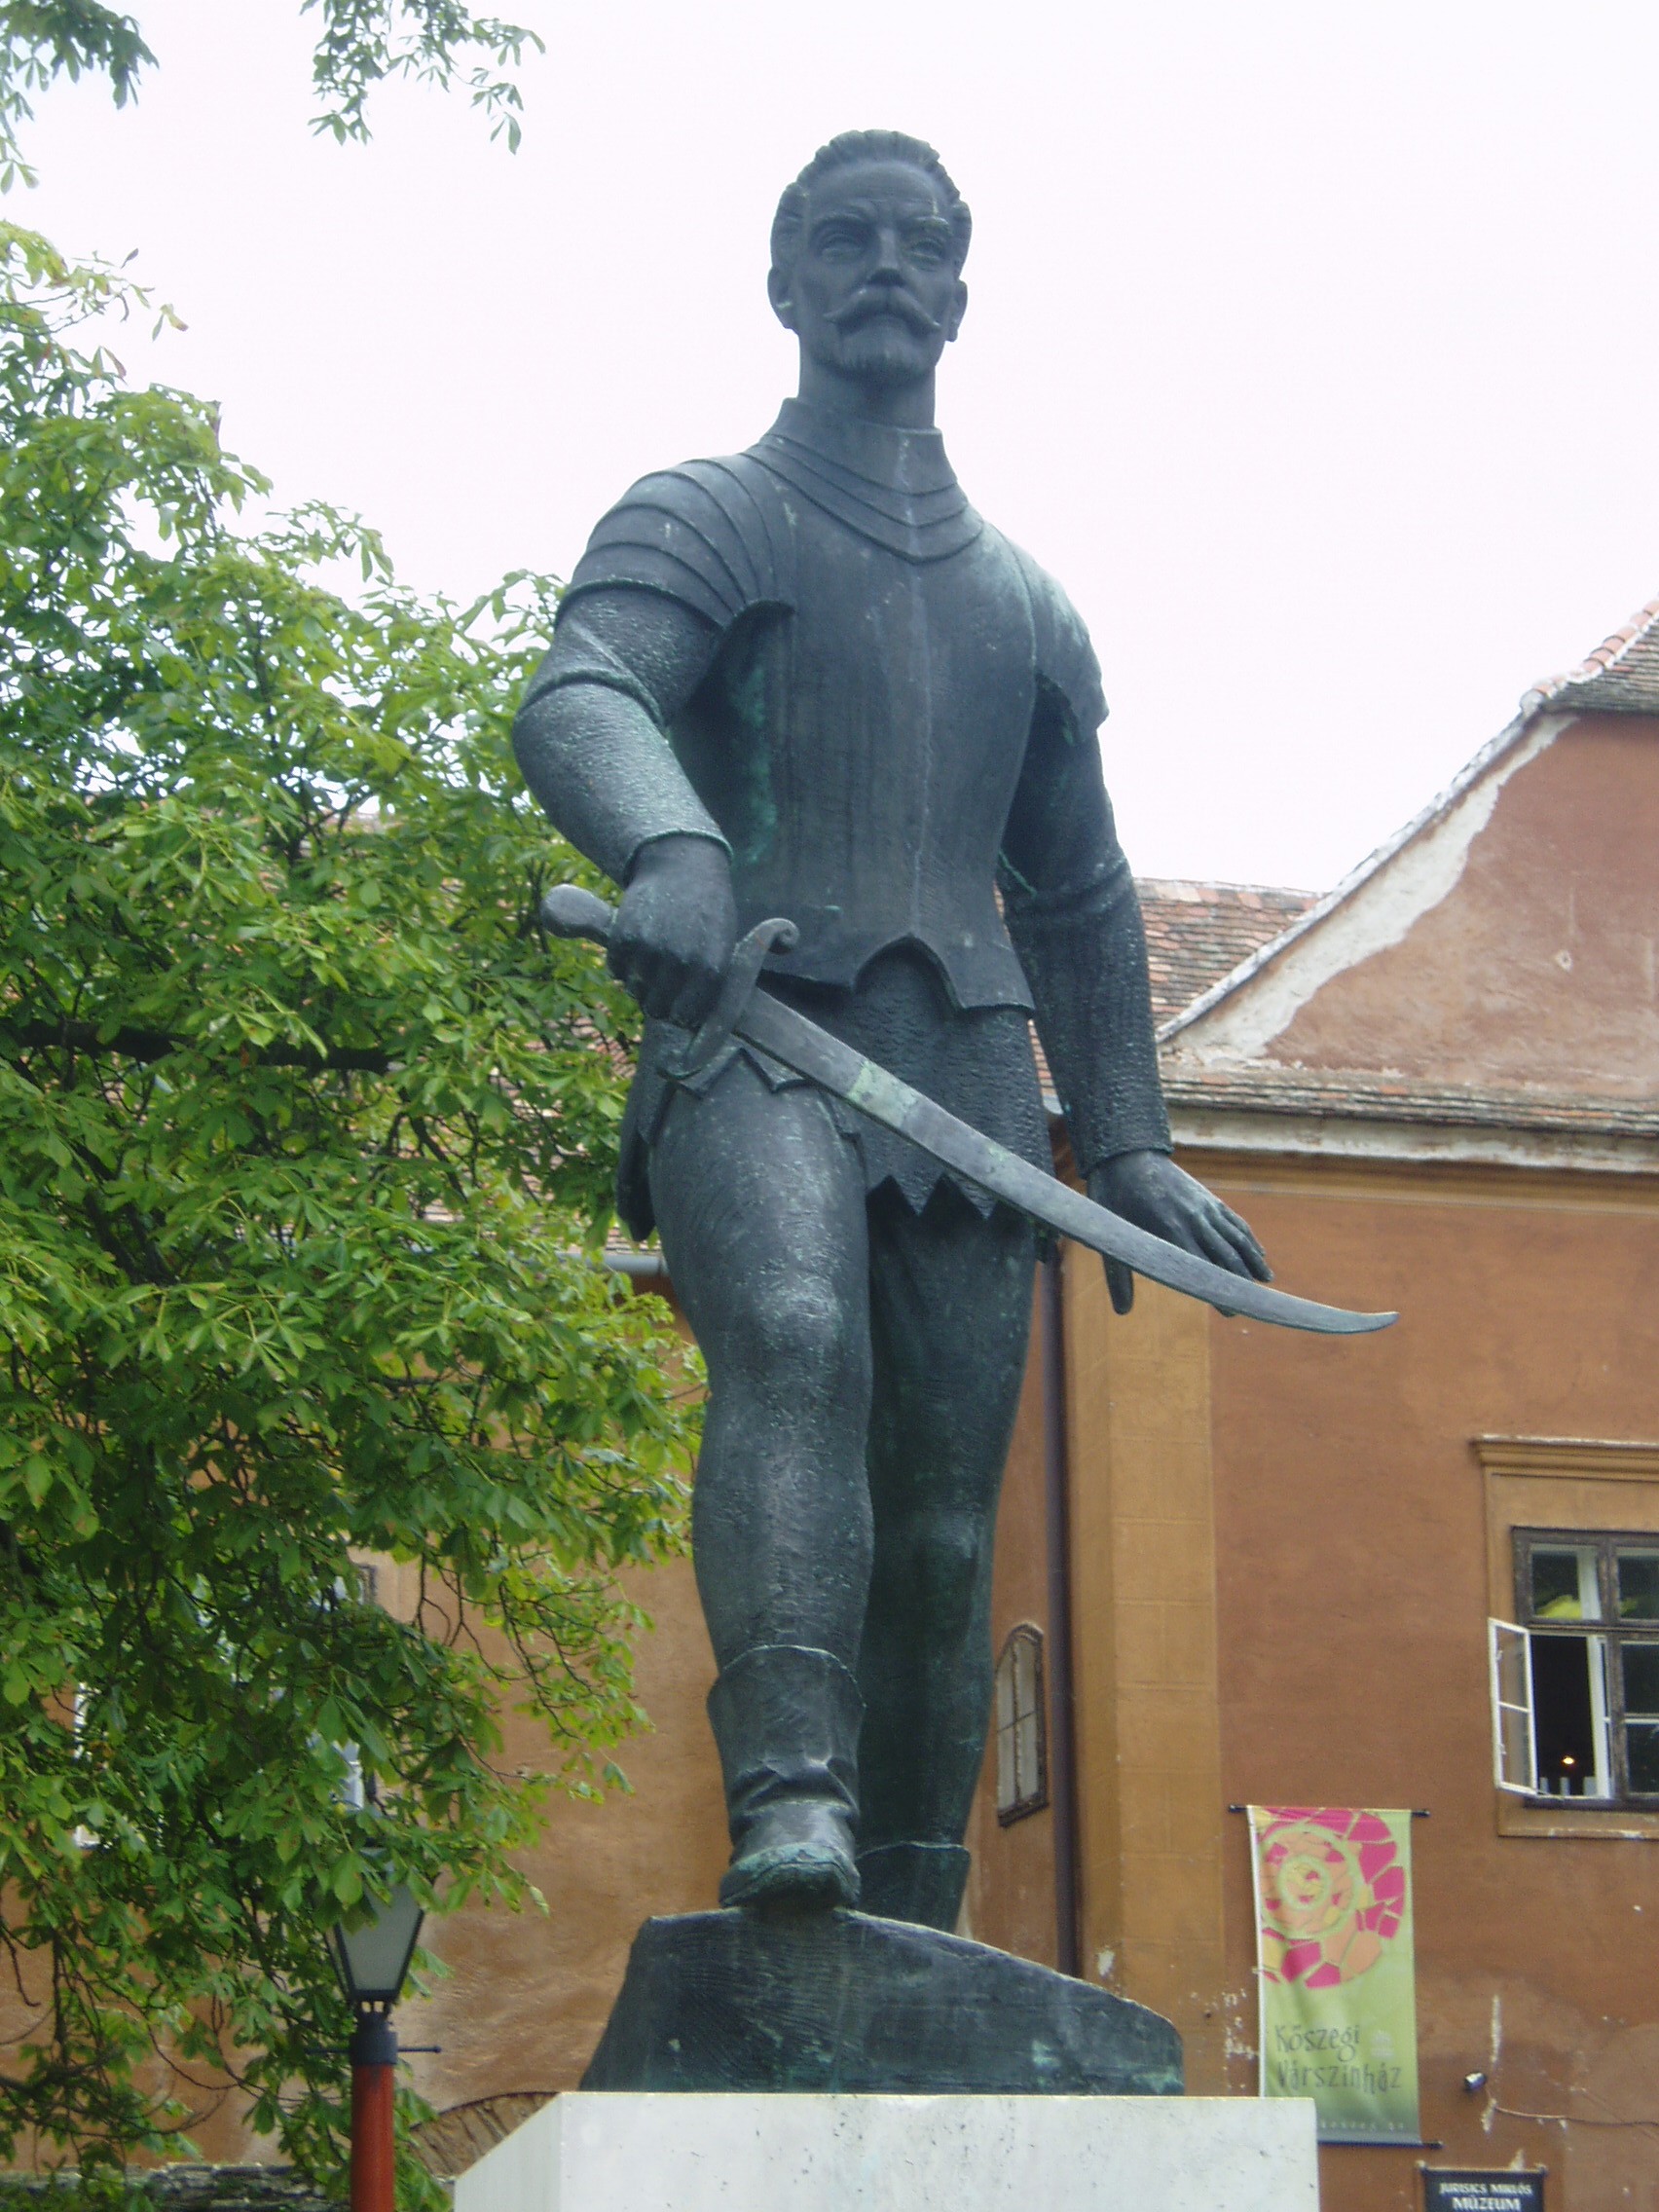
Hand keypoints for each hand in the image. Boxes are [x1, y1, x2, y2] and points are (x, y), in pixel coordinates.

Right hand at [608, 834, 737, 1026]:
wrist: (682, 864)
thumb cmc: (708, 909)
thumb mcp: (724, 945)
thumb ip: (712, 984)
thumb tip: (696, 1025)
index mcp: (711, 969)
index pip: (687, 1016)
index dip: (680, 1013)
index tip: (677, 1005)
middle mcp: (681, 963)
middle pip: (657, 1008)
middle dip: (657, 1001)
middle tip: (659, 985)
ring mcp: (651, 950)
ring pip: (634, 990)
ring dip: (638, 981)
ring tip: (650, 961)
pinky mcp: (624, 937)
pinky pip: (616, 969)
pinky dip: (621, 964)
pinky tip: (635, 948)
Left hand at [1087, 1149, 1270, 1316]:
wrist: (1128, 1153)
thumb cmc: (1114, 1195)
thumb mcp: (1111, 1234)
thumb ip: (1118, 1274)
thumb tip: (1122, 1311)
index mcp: (1170, 1227)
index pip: (1199, 1265)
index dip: (1216, 1288)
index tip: (1229, 1310)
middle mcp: (1194, 1217)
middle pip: (1225, 1253)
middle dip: (1240, 1281)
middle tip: (1252, 1305)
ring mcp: (1205, 1206)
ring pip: (1236, 1237)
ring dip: (1252, 1260)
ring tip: (1266, 1281)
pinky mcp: (1209, 1199)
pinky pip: (1235, 1221)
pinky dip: (1249, 1239)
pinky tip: (1259, 1254)